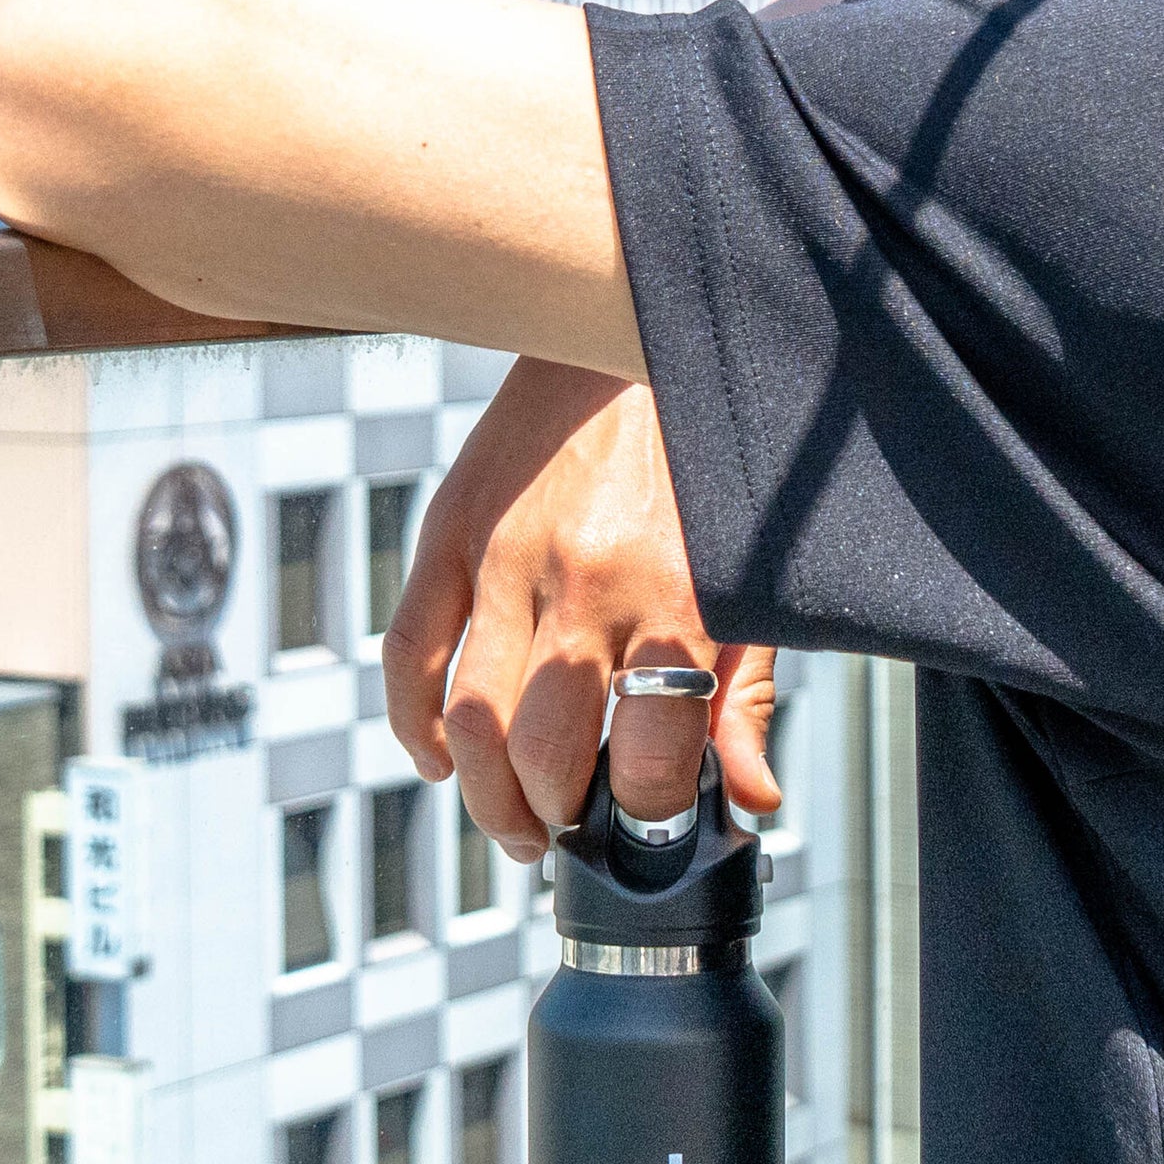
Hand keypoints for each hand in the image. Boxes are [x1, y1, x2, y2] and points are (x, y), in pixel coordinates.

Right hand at [382, 356, 780, 860]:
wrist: (636, 328)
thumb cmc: (711, 465)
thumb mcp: (755, 583)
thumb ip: (747, 699)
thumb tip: (749, 801)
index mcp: (679, 602)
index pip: (649, 761)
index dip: (647, 817)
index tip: (647, 825)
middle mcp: (587, 587)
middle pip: (542, 755)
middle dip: (552, 820)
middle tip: (564, 835)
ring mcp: (506, 559)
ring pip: (468, 721)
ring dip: (483, 795)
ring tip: (513, 823)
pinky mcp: (451, 531)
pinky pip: (408, 654)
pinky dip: (413, 726)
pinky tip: (437, 763)